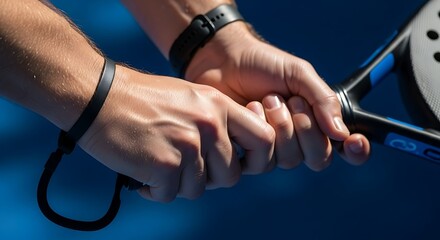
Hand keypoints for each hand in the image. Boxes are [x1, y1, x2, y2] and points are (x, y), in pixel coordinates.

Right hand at [76, 65, 274, 201]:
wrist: (97, 96)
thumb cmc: (140, 100)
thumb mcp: (188, 99)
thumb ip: (214, 123)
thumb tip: (230, 158)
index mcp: (218, 106)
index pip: (264, 139)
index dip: (254, 158)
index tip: (236, 164)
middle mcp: (209, 124)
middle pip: (230, 175)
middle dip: (207, 179)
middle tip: (182, 168)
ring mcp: (188, 144)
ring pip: (198, 189)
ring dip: (177, 184)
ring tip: (157, 164)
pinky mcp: (165, 164)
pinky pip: (170, 194)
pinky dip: (154, 190)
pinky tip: (142, 172)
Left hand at [185, 22, 369, 169]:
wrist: (223, 60)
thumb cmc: (262, 64)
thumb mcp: (298, 73)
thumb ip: (323, 99)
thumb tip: (341, 133)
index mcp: (317, 119)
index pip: (345, 148)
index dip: (356, 151)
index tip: (353, 141)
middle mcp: (298, 138)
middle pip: (319, 158)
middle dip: (306, 128)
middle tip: (290, 100)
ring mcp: (273, 148)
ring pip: (291, 160)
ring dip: (280, 125)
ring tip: (266, 99)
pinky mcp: (248, 153)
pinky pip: (263, 161)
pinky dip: (259, 130)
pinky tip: (249, 110)